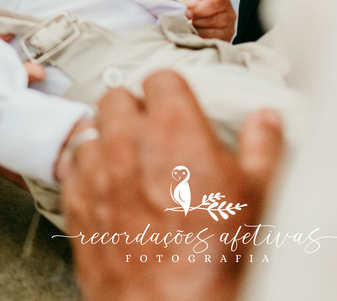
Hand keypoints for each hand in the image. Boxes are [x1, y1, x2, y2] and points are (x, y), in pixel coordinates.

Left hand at [57, 71, 283, 300]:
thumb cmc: (216, 257)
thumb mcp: (258, 195)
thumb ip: (262, 147)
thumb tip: (264, 120)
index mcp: (173, 129)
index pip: (160, 78)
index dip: (170, 91)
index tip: (176, 104)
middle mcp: (126, 141)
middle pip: (115, 97)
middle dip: (132, 108)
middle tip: (151, 131)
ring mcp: (95, 170)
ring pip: (90, 130)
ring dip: (106, 139)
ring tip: (128, 160)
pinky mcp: (74, 199)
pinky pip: (71, 166)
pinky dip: (86, 170)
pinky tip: (106, 185)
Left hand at [182, 0, 235, 40]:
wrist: (203, 14)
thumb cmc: (198, 3)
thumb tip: (190, 4)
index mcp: (224, 2)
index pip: (213, 4)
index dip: (198, 9)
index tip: (187, 12)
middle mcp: (230, 16)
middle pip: (211, 21)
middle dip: (195, 21)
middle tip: (187, 20)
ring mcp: (228, 30)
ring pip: (210, 34)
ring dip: (196, 31)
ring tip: (191, 26)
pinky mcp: (224, 41)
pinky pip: (209, 42)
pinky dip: (199, 39)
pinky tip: (194, 33)